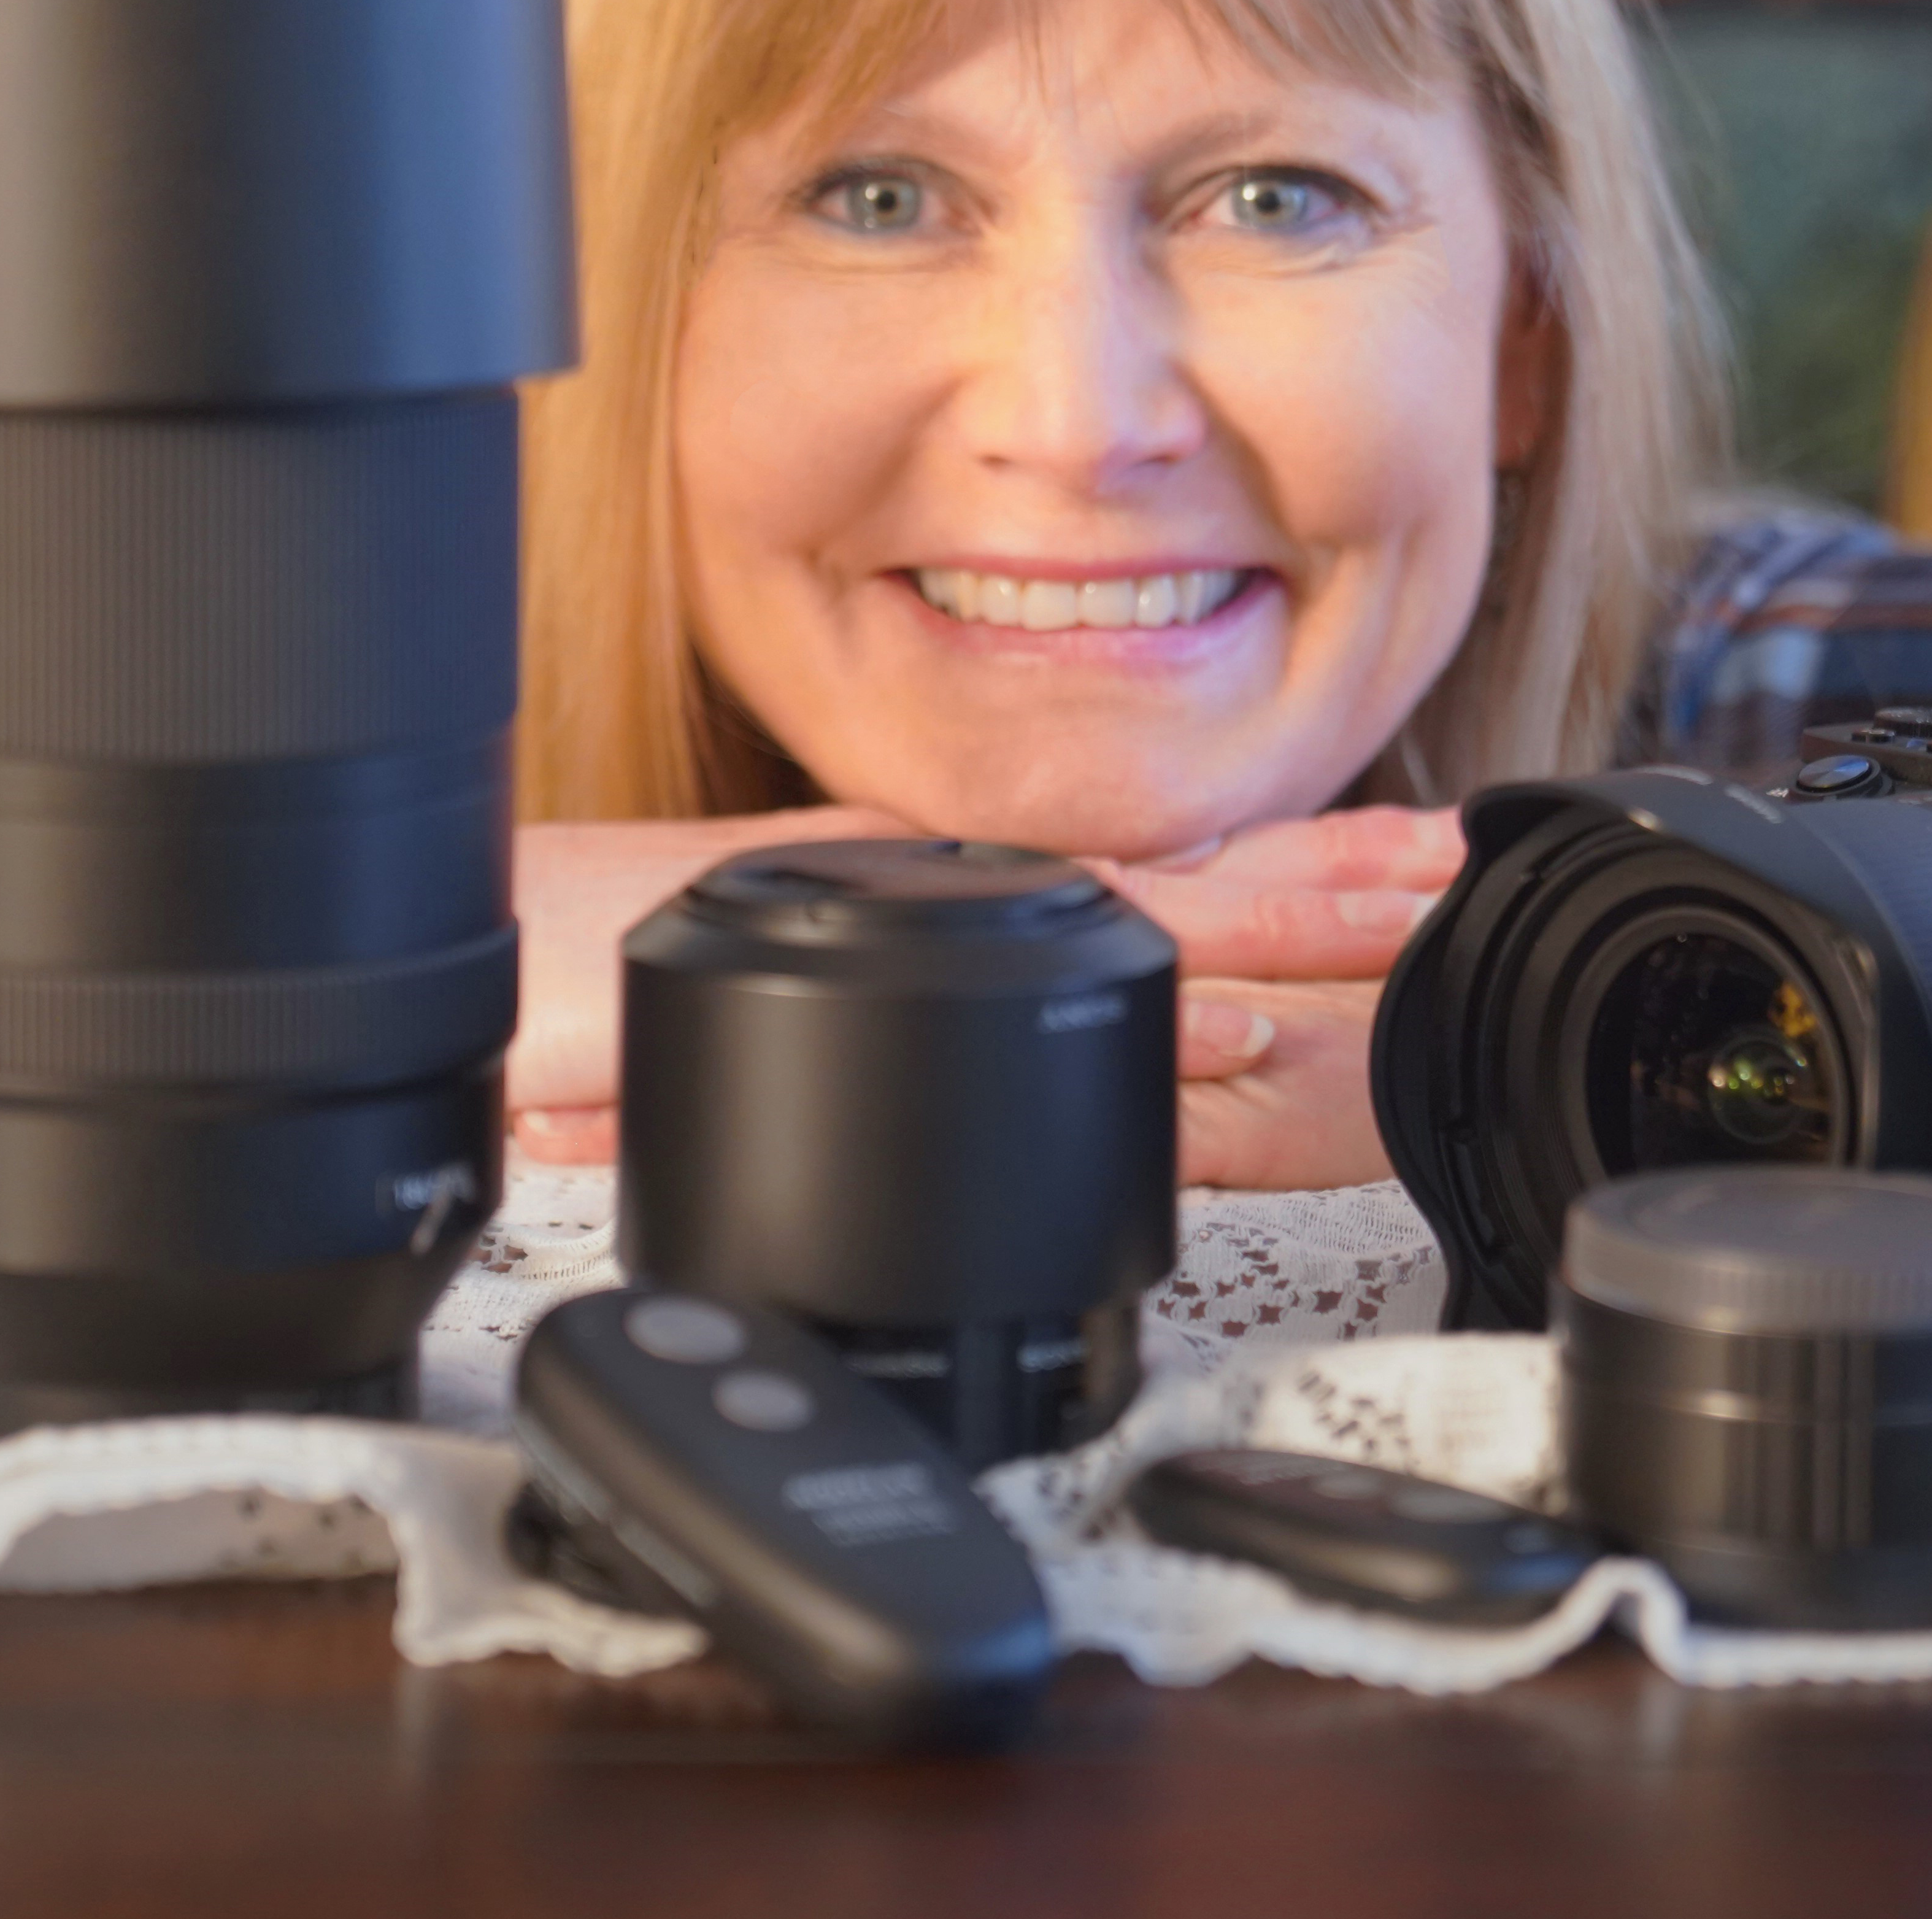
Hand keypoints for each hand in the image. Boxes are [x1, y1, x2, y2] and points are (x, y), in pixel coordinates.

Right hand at [501, 801, 1466, 1190]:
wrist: (474, 951)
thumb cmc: (589, 974)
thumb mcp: (769, 1000)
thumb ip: (868, 1020)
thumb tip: (958, 1070)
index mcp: (938, 898)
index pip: (1142, 885)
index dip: (1275, 870)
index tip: (1390, 861)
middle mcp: (948, 895)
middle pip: (1183, 887)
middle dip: (1329, 879)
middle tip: (1457, 870)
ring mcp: (920, 924)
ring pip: (1148, 931)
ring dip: (1287, 928)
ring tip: (1411, 923)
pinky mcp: (879, 975)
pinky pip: (1039, 1005)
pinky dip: (1153, 1018)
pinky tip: (1242, 1028)